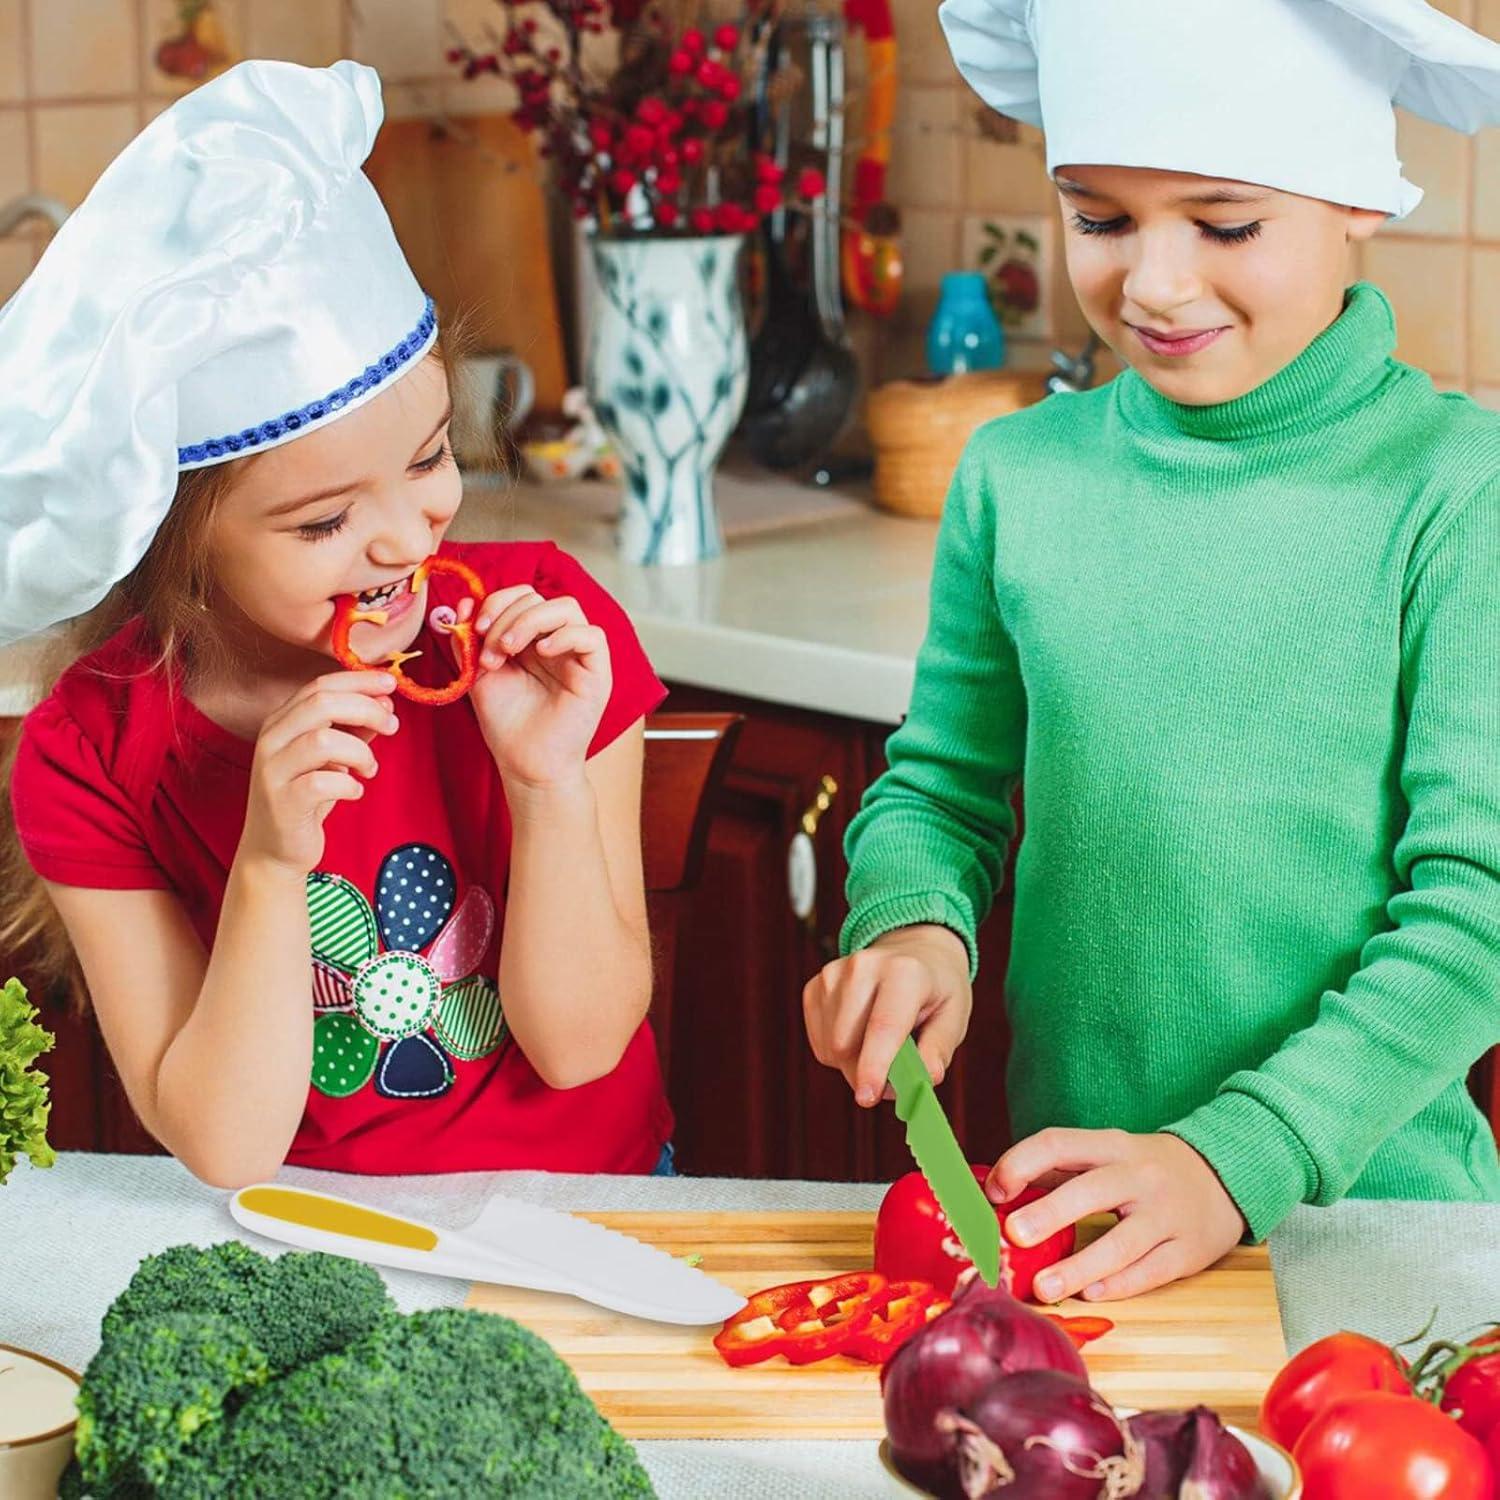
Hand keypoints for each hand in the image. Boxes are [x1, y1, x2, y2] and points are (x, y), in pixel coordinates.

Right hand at [240, 670, 398, 873]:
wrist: (275, 850)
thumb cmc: (307, 797)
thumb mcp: (333, 757)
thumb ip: (354, 728)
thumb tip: (384, 703)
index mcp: (281, 722)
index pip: (319, 685)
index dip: (358, 680)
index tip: (390, 683)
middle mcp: (271, 740)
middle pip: (321, 704)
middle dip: (366, 709)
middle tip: (392, 726)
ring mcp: (273, 771)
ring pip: (322, 741)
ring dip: (360, 752)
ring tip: (370, 769)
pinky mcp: (282, 802)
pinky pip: (323, 782)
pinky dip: (349, 784)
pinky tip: (355, 791)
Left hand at [451, 587, 610, 788]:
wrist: (525, 763)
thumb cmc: (507, 724)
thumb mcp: (477, 674)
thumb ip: (469, 640)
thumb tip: (463, 603)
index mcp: (530, 639)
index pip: (520, 596)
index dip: (496, 602)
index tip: (475, 628)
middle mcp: (555, 641)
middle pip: (539, 597)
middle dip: (506, 617)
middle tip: (490, 652)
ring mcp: (578, 655)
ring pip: (567, 607)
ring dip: (529, 621)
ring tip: (508, 651)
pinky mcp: (598, 673)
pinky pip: (593, 636)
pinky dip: (564, 636)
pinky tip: (541, 653)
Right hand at [803, 924, 971, 1105]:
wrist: (914, 951)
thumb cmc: (936, 990)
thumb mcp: (953, 1016)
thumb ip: (938, 1050)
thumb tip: (925, 1079)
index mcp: (905, 972)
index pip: (883, 1025)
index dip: (874, 1065)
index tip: (868, 1097)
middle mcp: (863, 966)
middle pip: (846, 1043)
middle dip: (866, 1073)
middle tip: (894, 1077)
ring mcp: (834, 973)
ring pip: (830, 1047)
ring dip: (854, 1064)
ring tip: (881, 1048)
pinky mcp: (816, 985)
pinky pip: (820, 1042)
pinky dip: (839, 1053)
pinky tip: (861, 1036)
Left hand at [986, 1129, 1246, 1301]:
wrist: (1226, 1175)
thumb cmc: (1146, 1169)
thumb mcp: (1108, 1154)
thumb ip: (1059, 1169)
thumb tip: (997, 1190)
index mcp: (1111, 1145)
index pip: (1059, 1144)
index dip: (1021, 1163)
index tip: (994, 1189)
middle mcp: (1140, 1175)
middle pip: (1091, 1191)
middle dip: (1050, 1213)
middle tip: (1014, 1235)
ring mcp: (1167, 1214)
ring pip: (1121, 1242)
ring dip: (1079, 1266)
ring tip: (1043, 1287)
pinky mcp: (1189, 1251)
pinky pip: (1151, 1270)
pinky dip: (1119, 1284)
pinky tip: (1090, 1293)